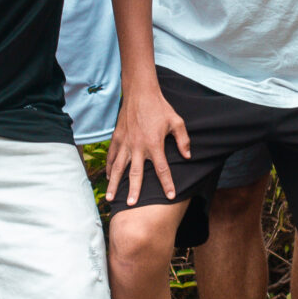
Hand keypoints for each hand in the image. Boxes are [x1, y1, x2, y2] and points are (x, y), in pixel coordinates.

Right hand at [104, 81, 189, 206]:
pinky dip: (110, 168)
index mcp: (154, 144)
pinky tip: (109, 178)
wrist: (140, 93)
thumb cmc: (160, 108)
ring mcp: (126, 143)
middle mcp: (138, 146)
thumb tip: (187, 157)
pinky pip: (112, 157)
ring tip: (111, 198)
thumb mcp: (177, 122)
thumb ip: (183, 140)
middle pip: (135, 174)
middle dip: (134, 190)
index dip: (167, 184)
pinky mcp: (117, 138)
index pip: (162, 169)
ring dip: (115, 184)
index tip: (170, 196)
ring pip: (119, 168)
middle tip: (131, 205)